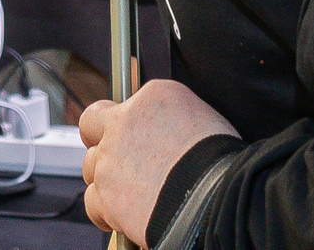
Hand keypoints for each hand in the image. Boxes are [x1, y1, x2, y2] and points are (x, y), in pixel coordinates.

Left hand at [80, 79, 236, 243]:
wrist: (215, 198)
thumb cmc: (222, 163)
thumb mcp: (204, 119)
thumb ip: (172, 119)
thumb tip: (165, 133)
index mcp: (153, 97)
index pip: (126, 101)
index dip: (127, 120)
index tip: (133, 133)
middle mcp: (123, 123)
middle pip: (92, 126)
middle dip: (100, 139)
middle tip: (115, 156)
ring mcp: (110, 160)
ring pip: (92, 166)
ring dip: (106, 178)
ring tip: (128, 192)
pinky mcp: (106, 196)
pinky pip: (93, 202)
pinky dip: (106, 211)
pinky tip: (120, 216)